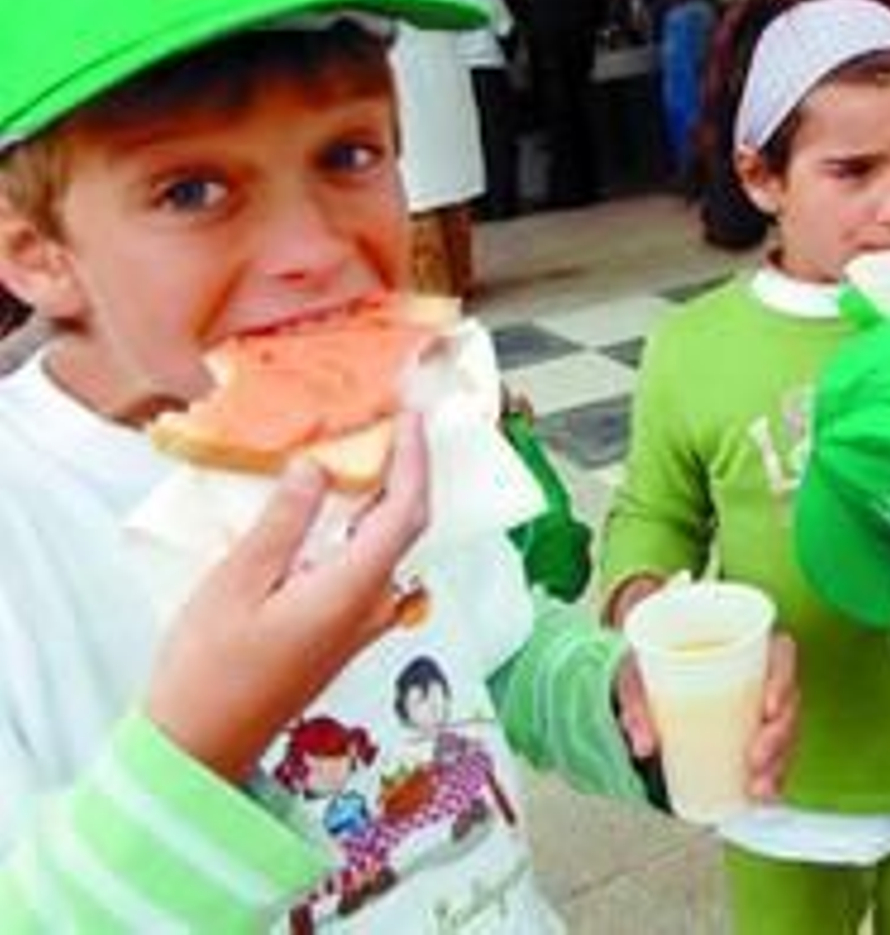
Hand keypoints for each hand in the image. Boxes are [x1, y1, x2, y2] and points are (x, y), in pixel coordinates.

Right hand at [145, 412, 430, 782]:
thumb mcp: (239, 582)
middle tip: (391, 424)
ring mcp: (361, 624)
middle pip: (406, 527)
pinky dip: (362, 529)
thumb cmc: (210, 669)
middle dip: (406, 472)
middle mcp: (372, 607)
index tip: (413, 416)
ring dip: (383, 500)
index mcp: (355, 589)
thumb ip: (285, 521)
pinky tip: (336, 511)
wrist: (200, 747)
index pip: (407, 512)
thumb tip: (317, 468)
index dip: (415, 460)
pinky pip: (367, 568)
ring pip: (387, 548)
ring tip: (365, 454)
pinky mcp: (341, 633)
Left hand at [615, 633, 800, 802]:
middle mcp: (759, 676)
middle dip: (779, 735)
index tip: (768, 707)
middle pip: (789, 701)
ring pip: (787, 732)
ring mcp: (760, 708)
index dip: (783, 679)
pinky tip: (761, 794)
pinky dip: (773, 777)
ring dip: (779, 763)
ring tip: (757, 786)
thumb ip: (637, 704)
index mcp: (741, 646)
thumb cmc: (649, 671)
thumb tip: (645, 745)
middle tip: (754, 758)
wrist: (644, 686)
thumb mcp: (636, 678)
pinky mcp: (754, 735)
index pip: (782, 654)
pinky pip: (777, 755)